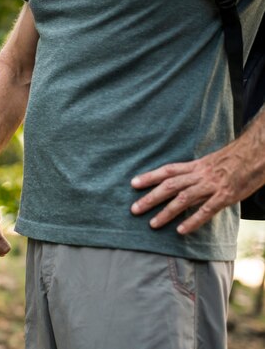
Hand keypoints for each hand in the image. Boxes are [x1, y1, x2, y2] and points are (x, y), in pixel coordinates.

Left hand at [130, 142, 262, 233]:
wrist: (257, 154)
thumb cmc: (234, 160)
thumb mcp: (210, 163)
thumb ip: (195, 173)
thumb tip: (179, 183)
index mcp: (195, 165)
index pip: (167, 171)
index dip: (149, 176)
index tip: (133, 184)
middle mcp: (200, 175)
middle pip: (169, 186)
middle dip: (150, 198)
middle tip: (134, 209)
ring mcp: (212, 186)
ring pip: (183, 199)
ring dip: (166, 212)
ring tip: (152, 224)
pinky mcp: (225, 196)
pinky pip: (206, 210)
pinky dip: (193, 220)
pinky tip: (181, 230)